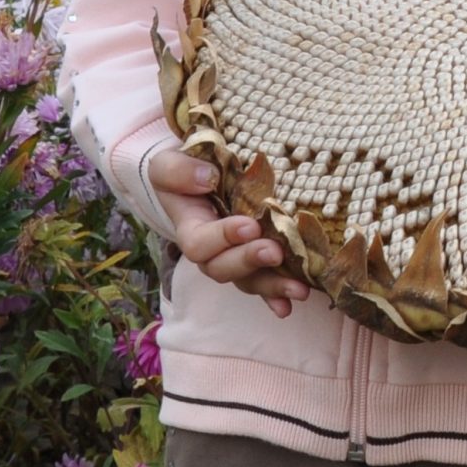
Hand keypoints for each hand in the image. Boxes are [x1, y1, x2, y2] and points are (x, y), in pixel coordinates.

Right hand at [147, 147, 311, 319]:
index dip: (222, 238)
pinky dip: (279, 294)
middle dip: (249, 261)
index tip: (249, 225)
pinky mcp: (257, 256)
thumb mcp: (167, 166)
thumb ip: (178, 171)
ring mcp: (236, 256)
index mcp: (190, 229)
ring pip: (249, 279)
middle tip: (274, 251)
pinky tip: (294, 300)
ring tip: (299, 289)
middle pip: (223, 268)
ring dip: (273, 286)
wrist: (201, 174)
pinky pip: (266, 280)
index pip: (199, 244)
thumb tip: (208, 178)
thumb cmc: (184, 172)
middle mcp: (213, 250)